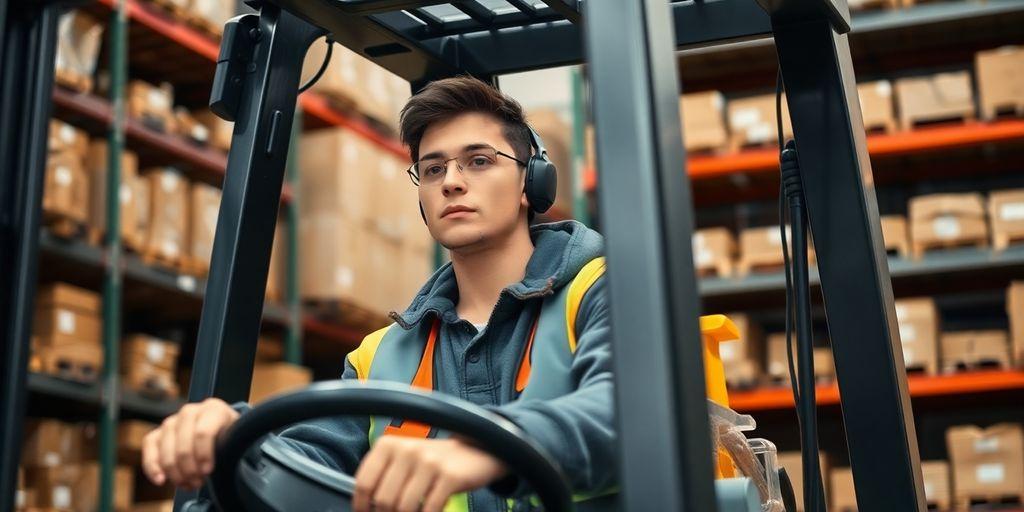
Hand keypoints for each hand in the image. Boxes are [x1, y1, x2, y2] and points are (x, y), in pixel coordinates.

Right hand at [141, 398, 239, 489]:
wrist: (219, 433)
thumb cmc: (228, 437)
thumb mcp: (235, 439)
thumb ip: (228, 445)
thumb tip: (215, 462)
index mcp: (213, 409)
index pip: (203, 432)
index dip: (203, 455)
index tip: (208, 472)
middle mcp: (190, 412)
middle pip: (183, 445)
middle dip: (190, 469)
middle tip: (199, 483)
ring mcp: (172, 421)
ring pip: (167, 448)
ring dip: (175, 473)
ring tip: (188, 484)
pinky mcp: (157, 433)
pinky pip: (149, 447)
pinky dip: (152, 466)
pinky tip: (161, 480)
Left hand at [353, 436, 507, 511]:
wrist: (474, 451)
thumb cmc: (433, 462)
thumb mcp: (403, 460)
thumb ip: (383, 477)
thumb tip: (366, 506)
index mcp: (389, 445)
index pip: (364, 482)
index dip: (361, 505)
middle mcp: (407, 450)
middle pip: (383, 499)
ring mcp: (429, 462)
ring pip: (404, 507)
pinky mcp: (449, 476)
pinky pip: (429, 509)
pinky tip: (429, 511)